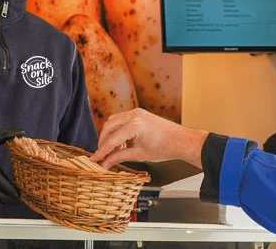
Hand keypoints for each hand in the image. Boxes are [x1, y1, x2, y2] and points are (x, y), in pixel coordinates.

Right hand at [0, 129, 23, 203]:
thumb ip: (6, 134)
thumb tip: (22, 131)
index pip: (4, 186)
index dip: (15, 192)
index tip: (24, 192)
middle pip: (3, 197)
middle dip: (14, 198)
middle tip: (23, 195)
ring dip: (8, 200)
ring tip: (17, 196)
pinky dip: (0, 199)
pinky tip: (5, 195)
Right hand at [89, 108, 207, 169]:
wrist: (181, 140)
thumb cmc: (165, 148)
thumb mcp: (140, 155)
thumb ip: (120, 157)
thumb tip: (106, 163)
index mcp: (135, 125)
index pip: (112, 140)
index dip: (101, 151)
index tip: (94, 159)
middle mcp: (134, 115)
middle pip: (108, 127)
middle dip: (103, 141)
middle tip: (102, 155)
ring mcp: (136, 112)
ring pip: (113, 122)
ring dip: (110, 135)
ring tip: (115, 151)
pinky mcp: (139, 113)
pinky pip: (121, 120)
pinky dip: (118, 130)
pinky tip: (122, 143)